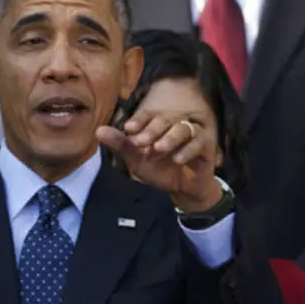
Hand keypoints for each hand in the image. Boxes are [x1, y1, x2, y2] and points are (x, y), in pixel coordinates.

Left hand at [97, 109, 222, 212]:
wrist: (183, 187)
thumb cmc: (159, 170)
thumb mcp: (137, 160)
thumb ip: (121, 145)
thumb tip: (98, 131)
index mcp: (157, 124)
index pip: (147, 116)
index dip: (138, 120)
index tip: (128, 128)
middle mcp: (174, 124)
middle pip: (165, 119)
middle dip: (152, 129)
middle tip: (141, 141)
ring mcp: (192, 133)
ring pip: (183, 128)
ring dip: (169, 139)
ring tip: (158, 149)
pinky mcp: (206, 144)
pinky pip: (199, 143)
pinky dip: (187, 151)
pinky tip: (177, 160)